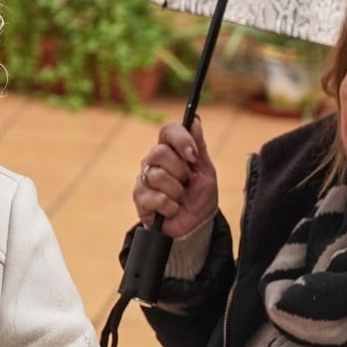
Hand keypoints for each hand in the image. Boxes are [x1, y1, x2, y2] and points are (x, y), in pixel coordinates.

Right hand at [133, 120, 217, 237]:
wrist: (195, 226)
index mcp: (170, 151)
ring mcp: (144, 179)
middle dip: (181, 171)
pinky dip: (172, 207)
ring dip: (177, 192)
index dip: (180, 139)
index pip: (168, 130)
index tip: (193, 156)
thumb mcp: (206, 171)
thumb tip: (195, 120)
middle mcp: (153, 161)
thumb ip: (199, 146)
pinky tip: (172, 209)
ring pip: (158, 176)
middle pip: (160, 152)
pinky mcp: (140, 199)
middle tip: (186, 183)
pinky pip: (156, 198)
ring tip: (180, 198)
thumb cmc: (200, 197)